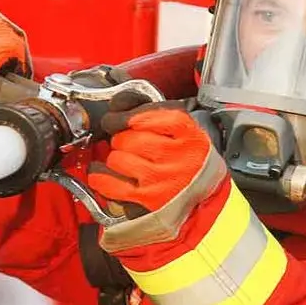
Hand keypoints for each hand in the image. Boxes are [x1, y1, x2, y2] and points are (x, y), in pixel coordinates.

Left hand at [88, 92, 211, 220]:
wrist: (205, 192)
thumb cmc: (186, 154)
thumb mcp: (177, 123)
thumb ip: (146, 106)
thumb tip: (116, 104)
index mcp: (186, 130)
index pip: (142, 116)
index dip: (125, 118)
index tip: (122, 122)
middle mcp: (177, 155)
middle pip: (127, 138)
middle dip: (121, 140)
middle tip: (128, 145)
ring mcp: (163, 179)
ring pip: (117, 159)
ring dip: (115, 159)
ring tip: (125, 161)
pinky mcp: (149, 200)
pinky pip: (111, 185)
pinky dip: (99, 177)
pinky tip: (100, 172)